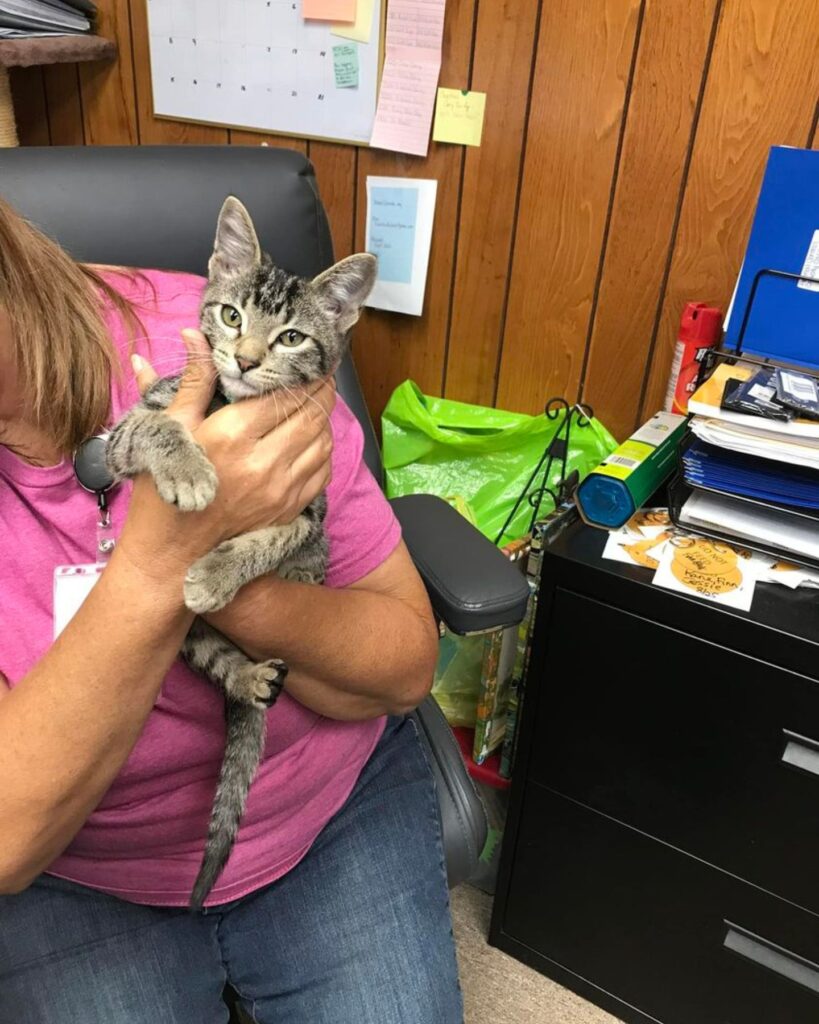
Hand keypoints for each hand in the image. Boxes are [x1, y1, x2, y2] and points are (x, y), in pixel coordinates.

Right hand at [118, 330, 335, 577]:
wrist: (172, 555)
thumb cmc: (164, 489)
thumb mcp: (171, 429)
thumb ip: (194, 380)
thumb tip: (196, 336)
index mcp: (232, 435)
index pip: (284, 393)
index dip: (300, 373)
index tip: (303, 361)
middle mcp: (264, 461)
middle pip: (313, 413)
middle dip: (320, 390)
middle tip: (317, 375)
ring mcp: (282, 488)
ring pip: (324, 440)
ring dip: (323, 418)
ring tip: (314, 404)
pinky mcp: (290, 508)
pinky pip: (323, 469)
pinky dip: (323, 449)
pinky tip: (311, 439)